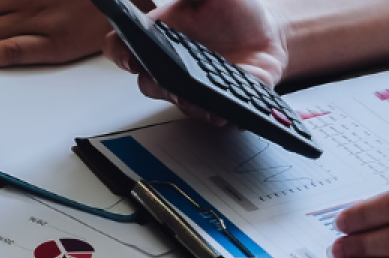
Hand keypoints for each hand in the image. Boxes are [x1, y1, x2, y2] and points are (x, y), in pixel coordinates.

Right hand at [102, 0, 286, 126]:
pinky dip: (219, 114)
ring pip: (182, 104)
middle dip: (158, 86)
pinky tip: (225, 110)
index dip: (120, 53)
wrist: (268, 33)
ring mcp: (195, 89)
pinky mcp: (222, 103)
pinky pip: (215, 114)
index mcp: (161, 37)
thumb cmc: (236, 12)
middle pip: (150, 84)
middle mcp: (172, 67)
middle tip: (168, 82)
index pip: (124, 46)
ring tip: (198, 99)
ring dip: (189, 104)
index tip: (129, 57)